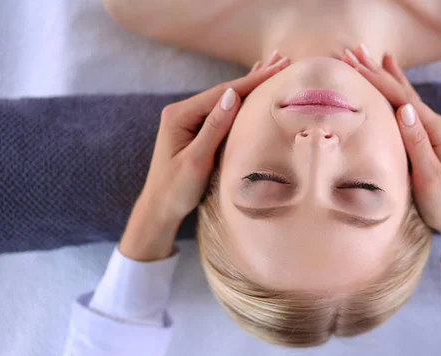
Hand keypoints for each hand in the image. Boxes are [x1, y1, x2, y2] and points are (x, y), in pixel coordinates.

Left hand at [120, 55, 290, 260]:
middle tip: (281, 60)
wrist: (159, 209)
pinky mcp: (195, 131)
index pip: (222, 94)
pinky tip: (250, 89)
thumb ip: (214, 127)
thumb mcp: (196, 160)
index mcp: (179, 115)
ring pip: (225, 99)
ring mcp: (188, 120)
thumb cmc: (175, 189)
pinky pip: (222, 112)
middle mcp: (182, 112)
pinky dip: (241, 100)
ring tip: (272, 67)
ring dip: (249, 85)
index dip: (251, 82)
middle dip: (254, 77)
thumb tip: (232, 95)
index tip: (276, 69)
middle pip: (225, 91)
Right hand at [343, 47, 440, 265]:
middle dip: (380, 72)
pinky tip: (396, 91)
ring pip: (408, 98)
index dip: (378, 81)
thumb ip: (417, 143)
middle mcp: (439, 127)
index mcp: (438, 132)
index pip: (403, 100)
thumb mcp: (430, 177)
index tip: (355, 66)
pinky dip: (400, 96)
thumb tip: (404, 109)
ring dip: (390, 78)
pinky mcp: (431, 142)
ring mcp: (436, 133)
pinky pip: (411, 112)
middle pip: (405, 92)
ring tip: (378, 57)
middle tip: (356, 51)